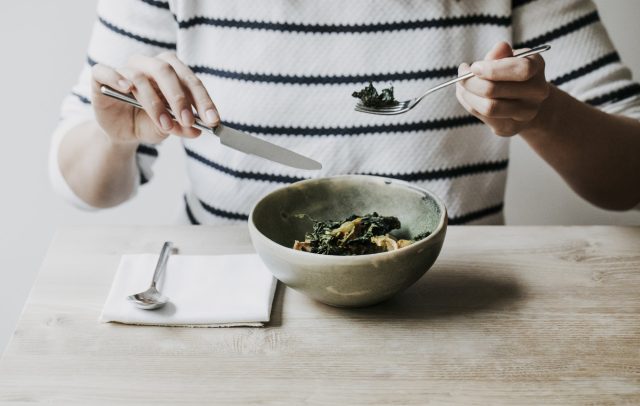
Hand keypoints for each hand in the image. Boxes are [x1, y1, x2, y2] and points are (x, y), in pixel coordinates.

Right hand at [90, 52, 219, 144]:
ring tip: (164, 125)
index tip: (213, 120)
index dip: (203, 100)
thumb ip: (181, 127)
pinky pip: (106, 71)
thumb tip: (196, 130)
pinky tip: (126, 88)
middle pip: (167, 71)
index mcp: (171, 71)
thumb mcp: (168, 128)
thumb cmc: (148, 122)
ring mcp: (125, 69)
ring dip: (155, 104)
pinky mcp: (101, 77)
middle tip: (189, 121)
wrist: (122, 131)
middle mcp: (148, 65)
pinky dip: (116, 77)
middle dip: (180, 98)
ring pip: (140, 77)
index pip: (189, 80)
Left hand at [456, 42, 549, 136]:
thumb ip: (501, 53)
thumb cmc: (510, 73)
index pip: (520, 70)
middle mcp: (537, 92)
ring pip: (488, 108)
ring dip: (467, 95)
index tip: (474, 67)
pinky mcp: (511, 128)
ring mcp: (526, 113)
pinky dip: (468, 104)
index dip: (492, 69)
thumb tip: (500, 48)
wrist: (524, 99)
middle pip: (495, 90)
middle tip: (461, 74)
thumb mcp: (507, 57)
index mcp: (537, 68)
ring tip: (461, 85)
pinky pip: (483, 117)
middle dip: (470, 82)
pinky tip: (466, 95)